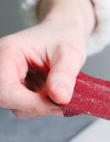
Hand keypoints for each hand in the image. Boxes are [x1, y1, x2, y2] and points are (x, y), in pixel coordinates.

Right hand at [0, 0, 93, 118]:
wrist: (64, 33)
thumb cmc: (64, 37)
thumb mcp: (71, 53)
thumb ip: (64, 75)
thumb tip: (60, 99)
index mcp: (8, 52)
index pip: (6, 88)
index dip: (31, 104)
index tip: (58, 107)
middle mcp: (1, 65)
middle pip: (6, 99)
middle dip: (36, 106)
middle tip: (62, 101)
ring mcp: (7, 78)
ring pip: (16, 106)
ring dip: (40, 106)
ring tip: (58, 90)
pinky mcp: (16, 87)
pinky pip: (24, 105)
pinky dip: (41, 105)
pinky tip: (52, 91)